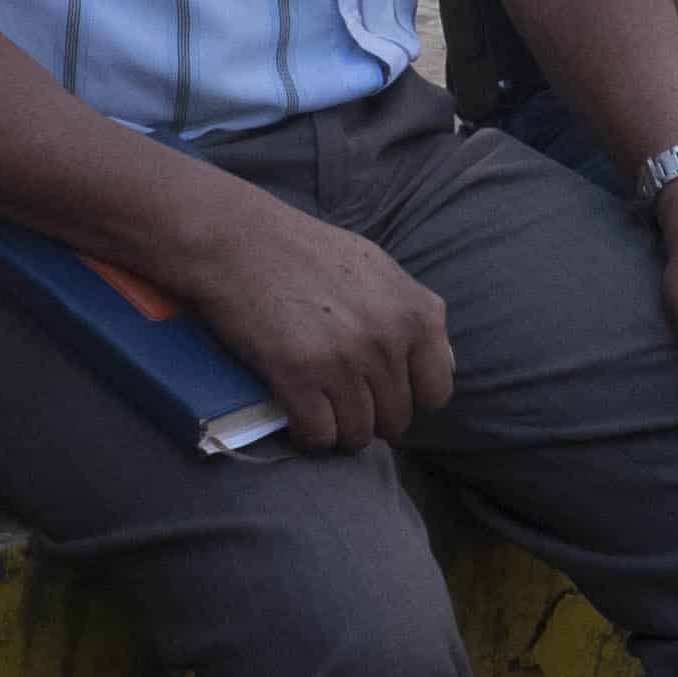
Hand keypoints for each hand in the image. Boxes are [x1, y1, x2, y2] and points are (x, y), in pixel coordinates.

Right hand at [182, 194, 455, 455]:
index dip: (408, 397)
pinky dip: (308, 436)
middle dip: (370, 417)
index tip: (382, 391)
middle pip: (396, 419)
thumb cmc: (307, 251)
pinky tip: (296, 418)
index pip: (435, 392)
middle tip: (342, 400)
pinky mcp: (299, 376)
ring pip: (358, 434)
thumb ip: (411, 314)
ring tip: (319, 410)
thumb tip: (438, 362)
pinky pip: (319, 436)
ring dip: (338, 431)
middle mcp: (388, 339)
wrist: (239, 240)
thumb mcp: (378, 269)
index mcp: (416, 313)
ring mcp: (345, 360)